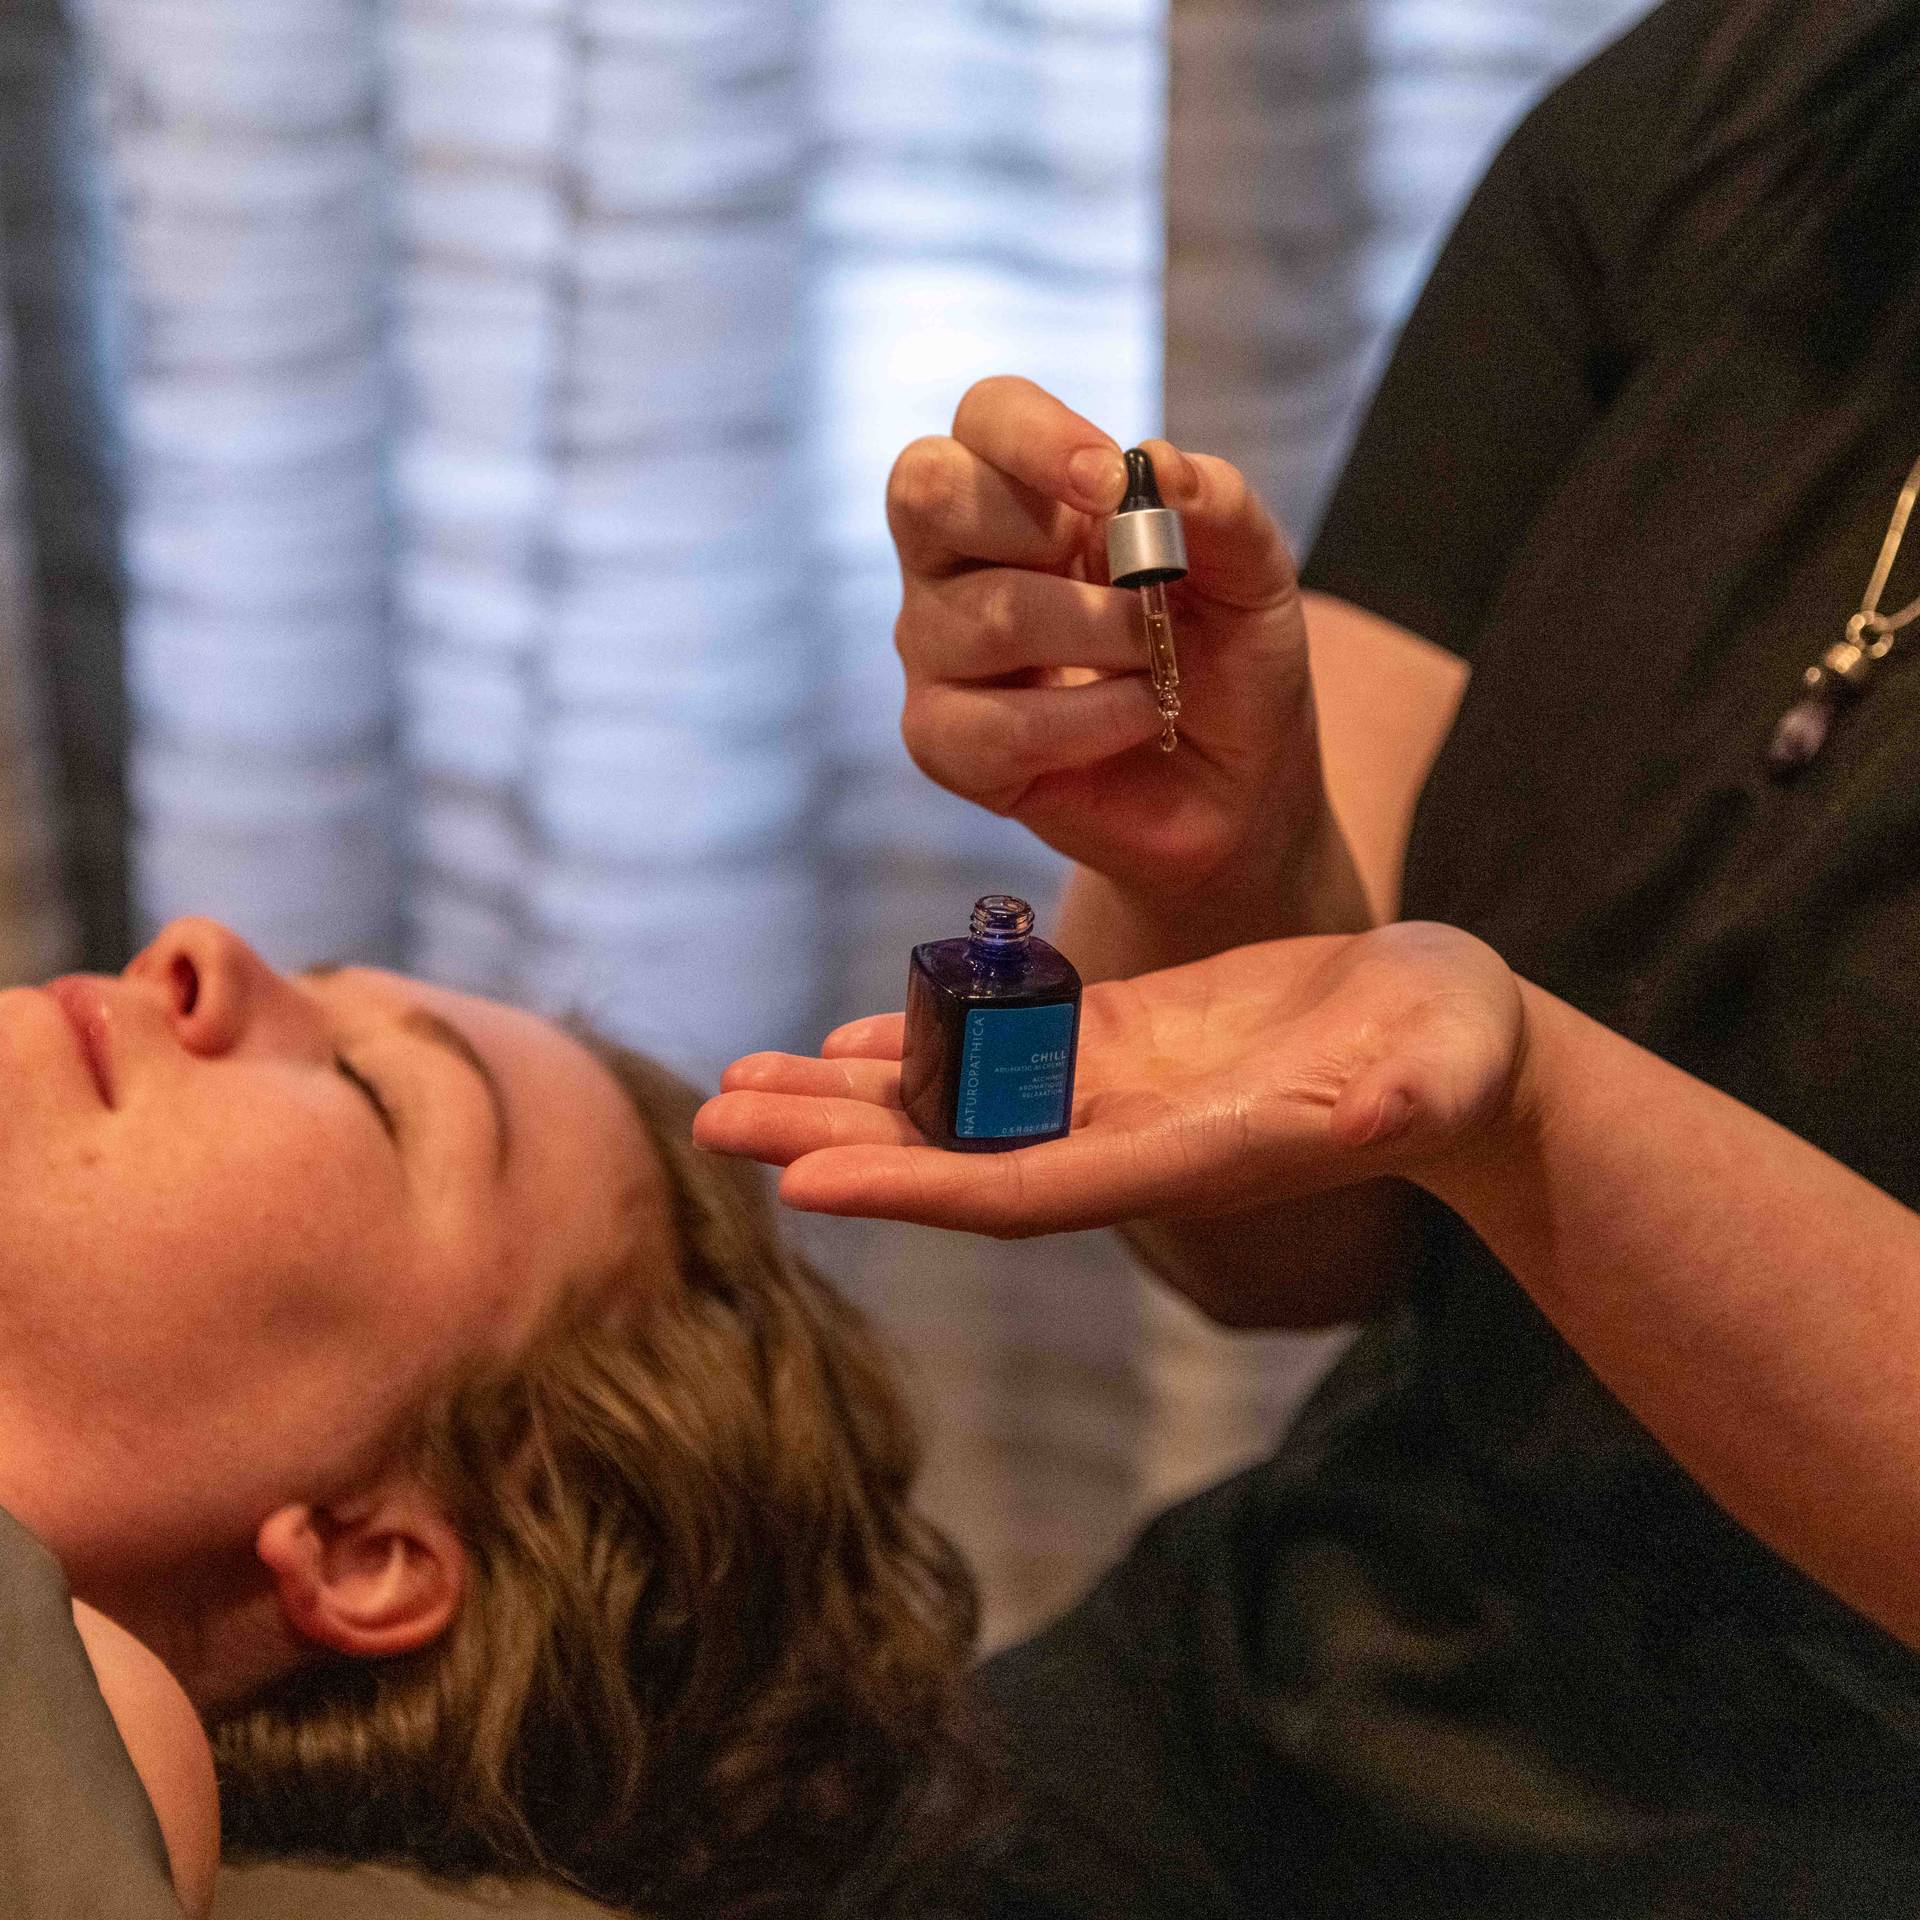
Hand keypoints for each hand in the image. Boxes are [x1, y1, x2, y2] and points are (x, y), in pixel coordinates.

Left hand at [694, 924, 1529, 1237]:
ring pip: (956, 1096)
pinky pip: (997, 1047)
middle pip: (955, 1148)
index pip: (1027, 1186)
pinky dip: (920, 1043)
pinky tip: (849, 1039)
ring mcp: (1115, 1089)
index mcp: (1183, 1154)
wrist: (1447, 1036)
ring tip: (737, 1082)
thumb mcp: (1435, 1065)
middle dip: (833, 1136)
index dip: (916, 1184)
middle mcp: (1125, 1138)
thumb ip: (1396, 1094)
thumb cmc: (1454, 1055)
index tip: (804, 1181)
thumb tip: (1378, 1107)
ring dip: (844, 1091)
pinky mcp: (1121, 1038)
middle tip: (710, 1119)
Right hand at [888, 377, 1328, 902]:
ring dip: (1105, 641)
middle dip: (1038, 530)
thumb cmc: (1228, 665)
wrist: (1237, 789)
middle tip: (1132, 583)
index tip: (1112, 486)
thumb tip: (1161, 464)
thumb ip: (1223, 508)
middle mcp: (959, 561)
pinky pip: (994, 724)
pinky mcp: (942, 741)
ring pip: (986, 616)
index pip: (984, 416)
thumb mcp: (1256, 576)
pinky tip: (1134, 721)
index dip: (1034, 435)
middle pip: (928, 489)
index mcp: (1026, 494)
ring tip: (1156, 668)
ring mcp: (938, 650)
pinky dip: (1093, 725)